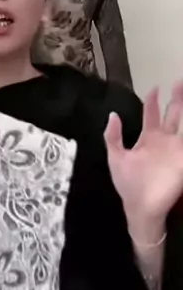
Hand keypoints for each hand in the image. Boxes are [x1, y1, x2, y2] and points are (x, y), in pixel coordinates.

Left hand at [104, 82, 182, 240]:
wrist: (143, 208)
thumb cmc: (129, 186)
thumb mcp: (116, 159)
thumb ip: (113, 137)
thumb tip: (112, 115)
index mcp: (148, 140)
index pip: (151, 115)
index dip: (152, 101)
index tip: (155, 87)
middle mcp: (164, 142)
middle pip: (173, 114)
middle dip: (177, 98)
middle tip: (179, 81)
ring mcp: (176, 150)